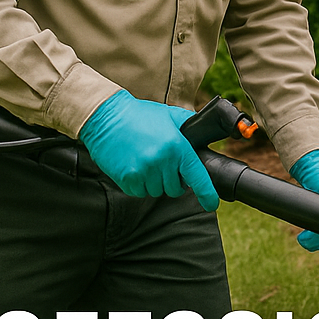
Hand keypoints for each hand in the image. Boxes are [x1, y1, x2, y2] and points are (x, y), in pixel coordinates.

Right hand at [79, 90, 218, 209]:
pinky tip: (133, 166)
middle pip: (176, 189)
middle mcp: (162, 161)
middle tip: (162, 164)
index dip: (207, 194)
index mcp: (177, 146)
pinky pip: (139, 192)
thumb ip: (189, 124)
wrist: (106, 116)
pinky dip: (138, 184)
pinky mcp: (127, 178)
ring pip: (157, 192)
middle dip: (172, 181)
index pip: (197, 176)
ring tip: (145, 161)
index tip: (212, 204)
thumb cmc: (139, 114)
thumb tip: (204, 134)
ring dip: (154, 182)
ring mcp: (144, 171)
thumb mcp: (169, 114)